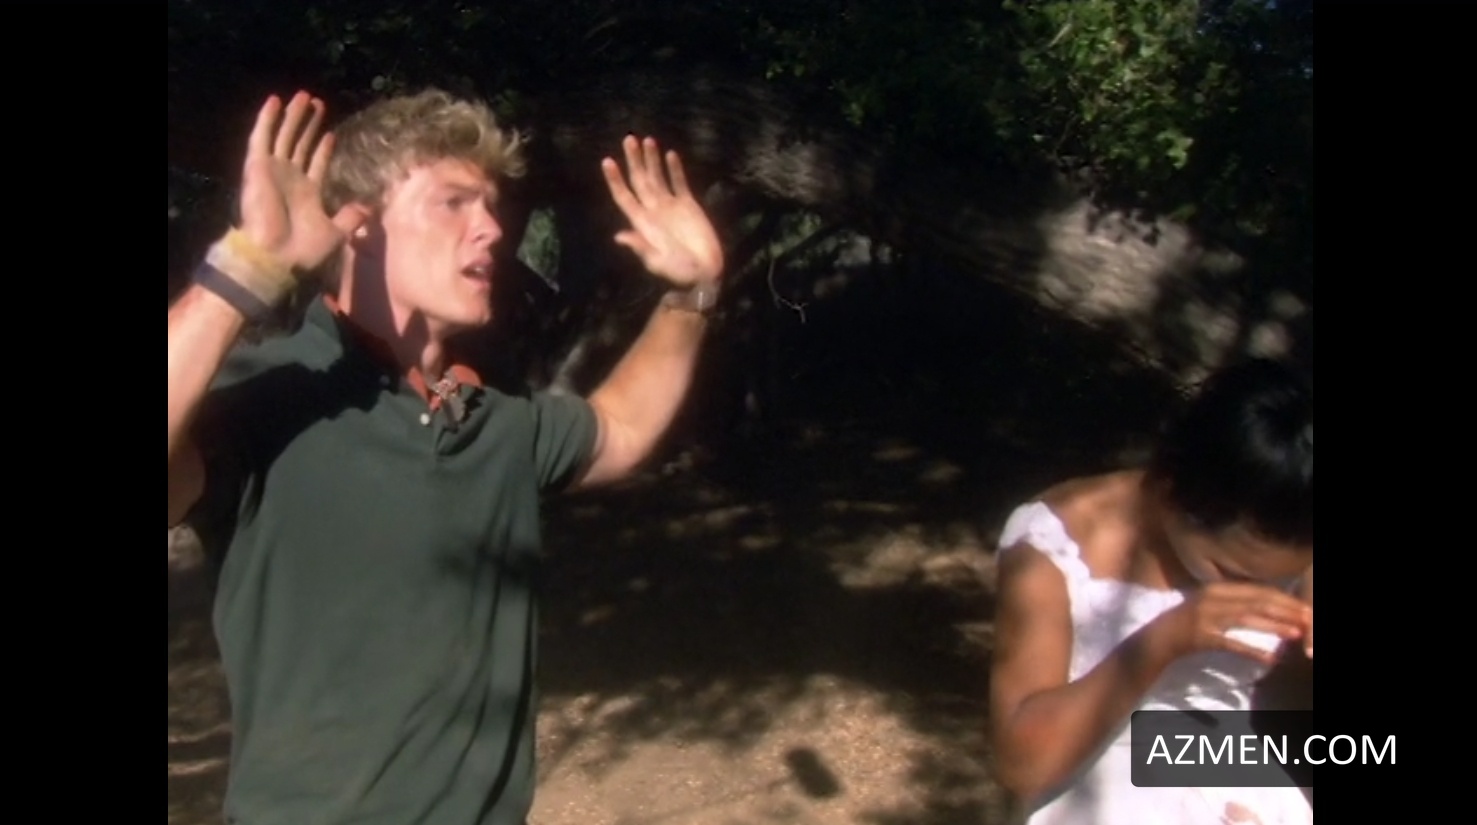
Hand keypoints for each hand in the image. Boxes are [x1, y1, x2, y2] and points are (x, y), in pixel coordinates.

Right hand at [237, 91, 366, 272]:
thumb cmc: (304, 250)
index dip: (323, 147)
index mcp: (307, 193)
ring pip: (284, 135)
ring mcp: (273, 170)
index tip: (331, 133)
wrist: (276, 256)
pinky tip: (275, 101)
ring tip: (304, 95)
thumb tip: (368, 209)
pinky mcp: (258, 166)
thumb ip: (350, 217)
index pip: (316, 163)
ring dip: (293, 116)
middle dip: (309, 123)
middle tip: (318, 103)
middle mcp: (290, 179)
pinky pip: (262, 138)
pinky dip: (267, 119)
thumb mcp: (336, 232)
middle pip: (301, 144)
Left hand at [601, 135, 723, 286]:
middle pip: (639, 181)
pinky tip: (669, 155)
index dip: (615, 180)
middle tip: (628, 139)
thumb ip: (641, 248)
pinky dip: (675, 170)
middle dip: (633, 161)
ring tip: (647, 140)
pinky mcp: (689, 206)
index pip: (625, 197)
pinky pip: (680, 183)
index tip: (607, 161)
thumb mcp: (657, 263)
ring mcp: (671, 207)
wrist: (704, 274)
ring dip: (652, 160)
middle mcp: (653, 211)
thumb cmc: (678, 273)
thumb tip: (619, 237)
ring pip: (658, 178)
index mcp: (643, 223)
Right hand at [1157, 582, 1311, 665]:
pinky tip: (1270, 658)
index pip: (1257, 589)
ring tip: (1296, 633)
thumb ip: (1235, 601)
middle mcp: (1212, 597)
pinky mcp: (1203, 637)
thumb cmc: (1187, 622)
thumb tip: (1269, 605)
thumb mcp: (1211, 604)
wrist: (1158, 638)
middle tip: (1308, 618)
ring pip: (1248, 619)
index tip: (1304, 606)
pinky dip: (1253, 651)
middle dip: (1285, 609)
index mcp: (1217, 587)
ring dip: (1274, 626)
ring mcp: (1206, 616)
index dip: (1283, 597)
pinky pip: (1232, 644)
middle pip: (1256, 601)